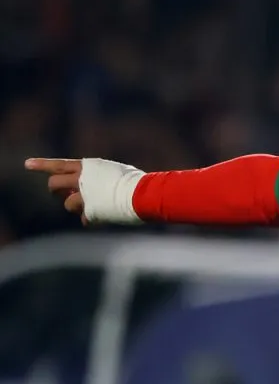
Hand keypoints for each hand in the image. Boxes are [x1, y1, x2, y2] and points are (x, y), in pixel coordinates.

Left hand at [25, 157, 144, 224]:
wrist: (145, 194)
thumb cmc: (138, 182)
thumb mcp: (114, 172)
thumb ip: (98, 178)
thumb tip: (89, 189)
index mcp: (89, 166)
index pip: (59, 165)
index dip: (42, 164)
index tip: (27, 164)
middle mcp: (82, 180)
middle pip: (54, 185)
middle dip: (56, 190)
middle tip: (63, 193)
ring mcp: (85, 196)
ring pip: (67, 204)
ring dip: (77, 206)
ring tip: (93, 205)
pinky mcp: (90, 211)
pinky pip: (85, 218)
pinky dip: (92, 218)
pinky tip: (106, 216)